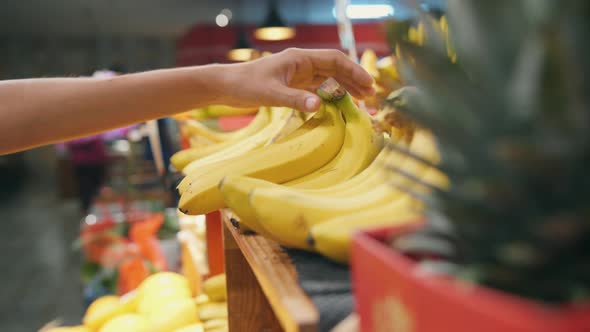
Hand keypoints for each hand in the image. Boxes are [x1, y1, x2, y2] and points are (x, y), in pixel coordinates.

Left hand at [224, 48, 374, 111]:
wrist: (225, 86)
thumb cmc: (245, 85)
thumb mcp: (270, 94)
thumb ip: (295, 100)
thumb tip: (320, 105)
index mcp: (299, 59)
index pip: (334, 60)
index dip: (353, 71)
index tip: (368, 84)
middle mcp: (301, 64)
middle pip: (334, 69)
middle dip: (353, 80)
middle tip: (371, 95)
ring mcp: (297, 75)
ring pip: (327, 79)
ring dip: (343, 88)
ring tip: (361, 100)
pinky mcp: (291, 85)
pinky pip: (316, 89)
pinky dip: (328, 96)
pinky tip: (338, 104)